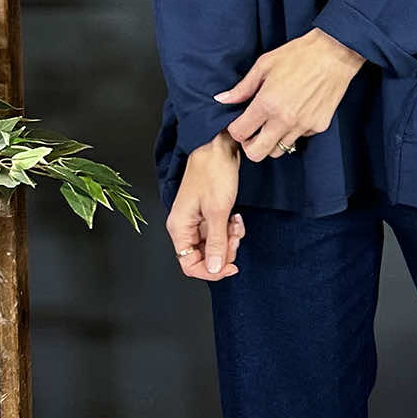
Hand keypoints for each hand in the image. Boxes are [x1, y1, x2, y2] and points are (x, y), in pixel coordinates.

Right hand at [167, 132, 244, 279]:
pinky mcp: (207, 214)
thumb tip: (213, 268)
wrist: (217, 147)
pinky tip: (236, 217)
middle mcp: (185, 226)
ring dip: (229, 239)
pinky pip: (218, 232)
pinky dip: (230, 229)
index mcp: (180, 228)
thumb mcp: (218, 211)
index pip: (189, 265)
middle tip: (235, 236)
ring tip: (236, 223)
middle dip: (223, 251)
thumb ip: (216, 243)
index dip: (210, 271)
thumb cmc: (213, 172)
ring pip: (213, 245)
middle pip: (203, 257)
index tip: (231, 267)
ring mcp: (196, 220)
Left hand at [212, 28, 365, 161]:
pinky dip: (293, 132)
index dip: (235, 130)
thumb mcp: (264, 65)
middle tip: (252, 132)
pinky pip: (299, 138)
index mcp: (267, 104)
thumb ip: (242, 88)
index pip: (239, 134)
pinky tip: (295, 113)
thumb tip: (222, 100)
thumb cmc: (298, 55)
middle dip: (250, 146)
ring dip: (272, 140)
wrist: (334, 54)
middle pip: (257, 154)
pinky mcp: (318, 126)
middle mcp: (284, 120)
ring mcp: (303, 126)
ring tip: (274, 122)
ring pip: (279, 150)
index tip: (239, 122)